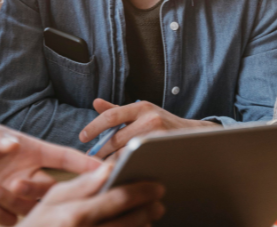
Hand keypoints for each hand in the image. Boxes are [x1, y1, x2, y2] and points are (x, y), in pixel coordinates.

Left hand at [0, 117, 100, 225]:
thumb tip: (11, 145)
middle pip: (51, 189)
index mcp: (30, 150)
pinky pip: (10, 219)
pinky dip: (0, 212)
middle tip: (17, 183)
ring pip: (30, 206)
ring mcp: (13, 192)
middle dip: (41, 190)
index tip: (104, 169)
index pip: (63, 158)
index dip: (84, 164)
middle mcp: (27, 173)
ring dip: (13, 200)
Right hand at [18, 163, 164, 226]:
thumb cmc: (38, 225)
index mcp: (75, 215)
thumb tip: (109, 168)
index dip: (142, 191)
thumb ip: (82, 184)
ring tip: (149, 218)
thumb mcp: (51, 199)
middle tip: (159, 203)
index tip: (156, 185)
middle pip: (130, 222)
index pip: (118, 199)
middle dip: (148, 210)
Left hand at [78, 99, 218, 159]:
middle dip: (100, 152)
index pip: (111, 116)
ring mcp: (158, 136)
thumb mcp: (142, 112)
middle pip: (115, 139)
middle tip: (89, 161)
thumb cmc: (163, 124)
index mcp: (141, 107)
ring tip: (99, 169)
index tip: (82, 137)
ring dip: (110, 163)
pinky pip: (138, 162)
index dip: (93, 127)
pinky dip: (125, 168)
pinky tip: (118, 173)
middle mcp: (149, 119)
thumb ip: (118, 111)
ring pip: (125, 154)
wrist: (195, 136)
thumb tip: (95, 103)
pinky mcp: (164, 151)